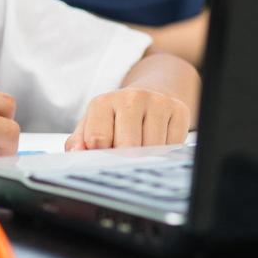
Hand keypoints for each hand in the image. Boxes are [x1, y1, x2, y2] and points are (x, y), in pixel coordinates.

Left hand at [65, 86, 191, 150]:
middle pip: (128, 145)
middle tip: (125, 160)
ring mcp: (157, 102)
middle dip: (125, 159)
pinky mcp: (179, 109)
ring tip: (141, 149)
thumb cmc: (116, 118)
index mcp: (103, 102)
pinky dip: (165, 153)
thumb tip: (77, 153)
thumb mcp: (92, 125)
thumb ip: (79, 141)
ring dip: (147, 157)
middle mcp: (132, 97)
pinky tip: (158, 143)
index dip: (101, 156)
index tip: (105, 159)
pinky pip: (173, 145)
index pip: (98, 139)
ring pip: (153, 148)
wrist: (148, 97)